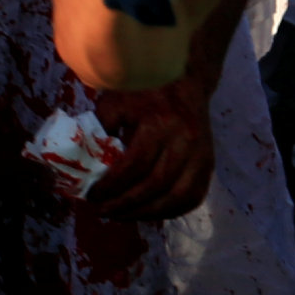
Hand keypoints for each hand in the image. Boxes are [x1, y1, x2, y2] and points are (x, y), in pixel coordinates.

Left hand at [84, 79, 214, 220]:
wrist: (183, 78)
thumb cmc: (142, 88)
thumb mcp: (115, 102)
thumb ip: (101, 131)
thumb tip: (85, 164)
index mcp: (160, 124)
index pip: (136, 166)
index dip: (113, 186)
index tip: (92, 195)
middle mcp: (185, 143)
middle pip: (157, 186)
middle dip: (127, 205)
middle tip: (103, 211)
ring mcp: (202, 155)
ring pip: (179, 197)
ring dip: (149, 213)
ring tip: (122, 215)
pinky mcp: (209, 164)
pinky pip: (194, 197)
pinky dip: (171, 210)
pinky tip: (149, 212)